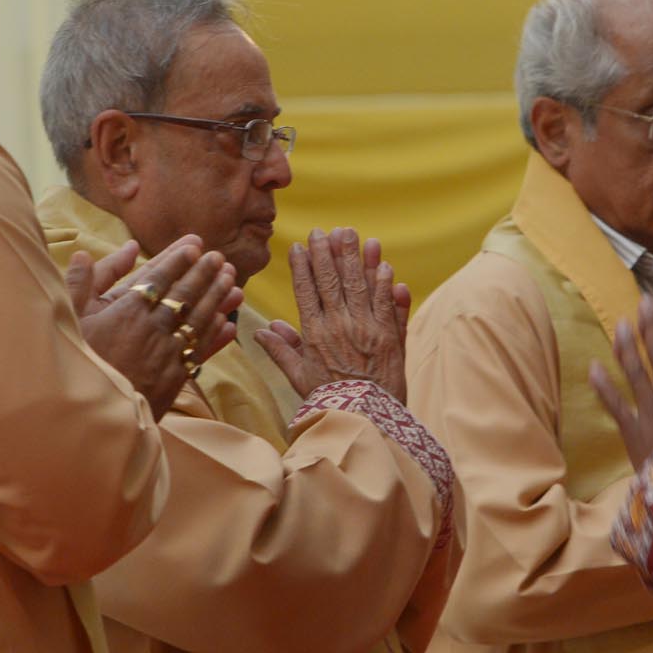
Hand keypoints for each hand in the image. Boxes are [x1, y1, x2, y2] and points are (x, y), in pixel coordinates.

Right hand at [73, 235, 241, 419]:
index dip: (178, 260)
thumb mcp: (68, 322)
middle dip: (204, 273)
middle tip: (219, 258)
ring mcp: (168, 352)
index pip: (159, 277)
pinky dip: (216, 336)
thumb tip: (80, 254)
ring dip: (218, 299)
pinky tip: (228, 323)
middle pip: (185, 294)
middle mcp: (153, 327)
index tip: (194, 246)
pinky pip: (200, 350)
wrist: (92, 417)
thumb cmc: (76, 365)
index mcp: (127, 311)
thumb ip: (77, 285)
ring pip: (199, 319)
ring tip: (232, 282)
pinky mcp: (175, 378)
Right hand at [253, 227, 408, 402]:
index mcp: (314, 335)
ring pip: (358, 286)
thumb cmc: (329, 401)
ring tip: (352, 234)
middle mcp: (338, 327)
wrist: (363, 421)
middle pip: (331, 281)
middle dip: (327, 253)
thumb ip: (282, 351)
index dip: (303, 267)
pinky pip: (386, 304)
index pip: (305, 291)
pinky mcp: (390, 337)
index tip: (299, 246)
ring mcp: (366, 330)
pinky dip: (384, 283)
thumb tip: (262, 330)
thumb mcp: (299, 377)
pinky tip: (382, 263)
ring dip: (355, 258)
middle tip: (325, 230)